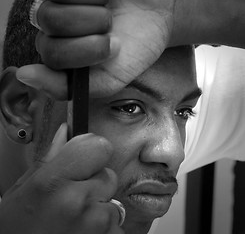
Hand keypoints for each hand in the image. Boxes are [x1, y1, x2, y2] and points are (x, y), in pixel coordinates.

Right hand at [0, 124, 124, 233]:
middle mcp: (78, 202)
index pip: (98, 146)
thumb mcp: (24, 192)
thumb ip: (50, 160)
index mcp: (52, 184)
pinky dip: (104, 230)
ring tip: (73, 223)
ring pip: (114, 202)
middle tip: (71, 202)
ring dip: (99, 210)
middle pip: (109, 175)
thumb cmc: (17, 232)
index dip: (93, 152)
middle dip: (94, 185)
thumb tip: (65, 132)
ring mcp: (96, 224)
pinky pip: (117, 225)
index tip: (86, 160)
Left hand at [18, 0, 175, 98]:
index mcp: (64, 53)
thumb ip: (70, 86)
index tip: (112, 48)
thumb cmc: (138, 44)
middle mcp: (56, 28)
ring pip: (51, 16)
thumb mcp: (110, 78)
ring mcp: (58, 3)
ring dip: (91, 18)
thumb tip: (25, 76)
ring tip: (109, 13)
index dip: (81, 56)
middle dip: (87, 41)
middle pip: (47, 38)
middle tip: (113, 34)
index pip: (50, 59)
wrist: (160, 13)